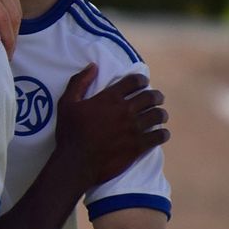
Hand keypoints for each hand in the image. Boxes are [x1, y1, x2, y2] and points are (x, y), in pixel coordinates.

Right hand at [55, 64, 169, 186]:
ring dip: (160, 114)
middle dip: (155, 96)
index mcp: (110, 98)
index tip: (143, 83)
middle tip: (155, 99)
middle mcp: (125, 110)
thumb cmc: (69, 132)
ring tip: (159, 116)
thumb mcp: (66, 103)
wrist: (76, 163)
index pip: (134, 81)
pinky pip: (160, 136)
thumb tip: (92, 66)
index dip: (141, 80)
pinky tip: (160, 134)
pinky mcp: (139, 146)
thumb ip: (79, 82)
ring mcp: (134, 129)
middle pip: (151, 96)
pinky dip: (163, 134)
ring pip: (158, 115)